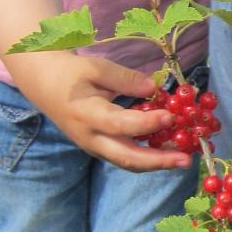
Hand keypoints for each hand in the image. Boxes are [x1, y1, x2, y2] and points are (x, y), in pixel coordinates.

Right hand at [16, 54, 194, 171]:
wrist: (44, 85)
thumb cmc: (72, 74)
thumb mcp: (96, 67)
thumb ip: (125, 79)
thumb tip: (154, 88)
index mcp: (87, 114)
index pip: (120, 124)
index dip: (146, 124)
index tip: (170, 117)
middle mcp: (91, 138)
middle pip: (126, 158)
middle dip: (158, 162)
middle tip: (186, 160)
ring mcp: (94, 148)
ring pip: (128, 163)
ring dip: (157, 164)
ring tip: (184, 159)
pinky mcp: (100, 150)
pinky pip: (126, 159)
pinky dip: (148, 159)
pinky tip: (169, 152)